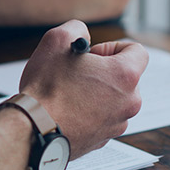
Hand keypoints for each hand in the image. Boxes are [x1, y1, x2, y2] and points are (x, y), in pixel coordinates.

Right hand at [20, 21, 147, 158]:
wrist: (33, 130)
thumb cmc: (45, 89)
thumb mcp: (56, 40)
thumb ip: (77, 29)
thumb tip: (82, 35)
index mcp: (125, 75)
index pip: (137, 51)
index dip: (112, 47)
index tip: (93, 55)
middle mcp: (129, 102)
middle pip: (125, 78)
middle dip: (103, 72)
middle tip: (77, 74)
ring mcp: (117, 124)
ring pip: (113, 100)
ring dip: (95, 94)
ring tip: (68, 94)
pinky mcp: (103, 139)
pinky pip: (101, 119)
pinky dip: (88, 113)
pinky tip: (66, 110)